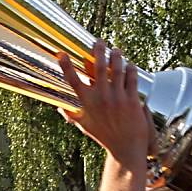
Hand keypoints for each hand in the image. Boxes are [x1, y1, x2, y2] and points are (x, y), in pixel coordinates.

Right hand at [58, 41, 152, 163]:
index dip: (66, 66)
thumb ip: (72, 115)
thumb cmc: (105, 138)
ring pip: (117, 69)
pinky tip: (130, 64)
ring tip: (116, 50)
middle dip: (98, 51)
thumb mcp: (85, 127)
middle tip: (99, 41)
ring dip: (117, 56)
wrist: (126, 149)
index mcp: (87, 103)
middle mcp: (101, 98)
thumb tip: (59, 108)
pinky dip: (131, 69)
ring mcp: (117, 98)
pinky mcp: (132, 100)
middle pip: (98, 68)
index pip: (73, 81)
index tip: (61, 53)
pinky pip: (131, 79)